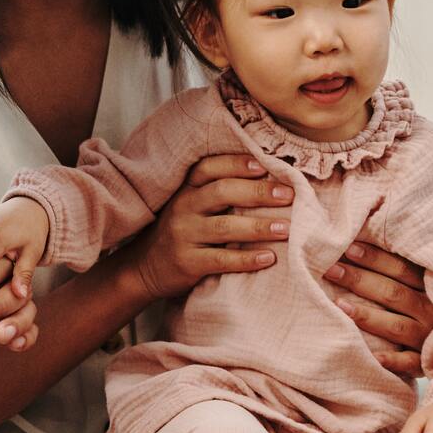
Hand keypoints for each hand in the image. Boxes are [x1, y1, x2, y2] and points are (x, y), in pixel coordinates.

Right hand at [117, 154, 292, 301]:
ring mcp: (183, 235)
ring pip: (224, 227)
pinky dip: (246, 259)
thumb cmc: (181, 232)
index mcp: (186, 189)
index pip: (209, 168)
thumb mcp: (190, 206)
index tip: (265, 166)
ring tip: (286, 228)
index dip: (237, 164)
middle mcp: (183, 208)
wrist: (144, 268)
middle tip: (288, 196)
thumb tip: (269, 182)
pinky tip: (268, 257)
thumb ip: (217, 193)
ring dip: (258, 226)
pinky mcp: (187, 263)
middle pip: (222, 192)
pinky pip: (221, 260)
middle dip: (258, 193)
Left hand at [325, 240, 432, 375]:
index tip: (348, 248)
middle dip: (360, 280)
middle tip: (331, 270)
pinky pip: (409, 363)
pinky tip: (371, 355)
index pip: (402, 269)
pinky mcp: (427, 361)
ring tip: (339, 305)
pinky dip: (392, 360)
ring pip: (396, 327)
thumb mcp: (429, 282)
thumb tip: (367, 236)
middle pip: (394, 293)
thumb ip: (406, 266)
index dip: (375, 258)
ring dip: (368, 316)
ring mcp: (430, 337)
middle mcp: (432, 311)